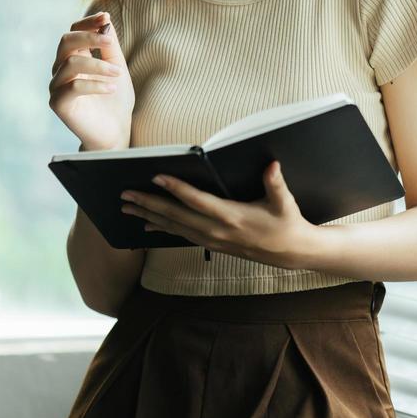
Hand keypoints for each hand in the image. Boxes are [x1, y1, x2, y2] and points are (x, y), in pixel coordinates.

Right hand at [49, 11, 133, 149]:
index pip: (73, 31)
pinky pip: (73, 87)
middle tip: (110, 42)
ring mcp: (57, 86)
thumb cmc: (116, 99)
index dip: (87, 23)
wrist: (115, 131)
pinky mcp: (59, 104)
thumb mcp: (117, 67)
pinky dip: (95, 84)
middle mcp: (61, 70)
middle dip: (89, 37)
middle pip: (66, 42)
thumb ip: (110, 47)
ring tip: (119, 74)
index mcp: (74, 58)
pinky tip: (112, 88)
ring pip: (71, 63)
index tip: (105, 18)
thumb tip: (105, 21)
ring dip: (98, 65)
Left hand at [119, 160, 318, 269]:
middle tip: (126, 194)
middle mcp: (217, 230)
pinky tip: (147, 226)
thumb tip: (272, 165)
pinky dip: (162, 229)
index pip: (197, 201)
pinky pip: (181, 235)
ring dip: (149, 217)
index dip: (176, 189)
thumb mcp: (285, 202)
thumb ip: (275, 183)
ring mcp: (212, 239)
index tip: (157, 177)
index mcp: (232, 216)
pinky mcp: (211, 244)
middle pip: (176, 216)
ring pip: (174, 227)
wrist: (290, 252)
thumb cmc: (287, 223)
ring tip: (127, 208)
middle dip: (149, 204)